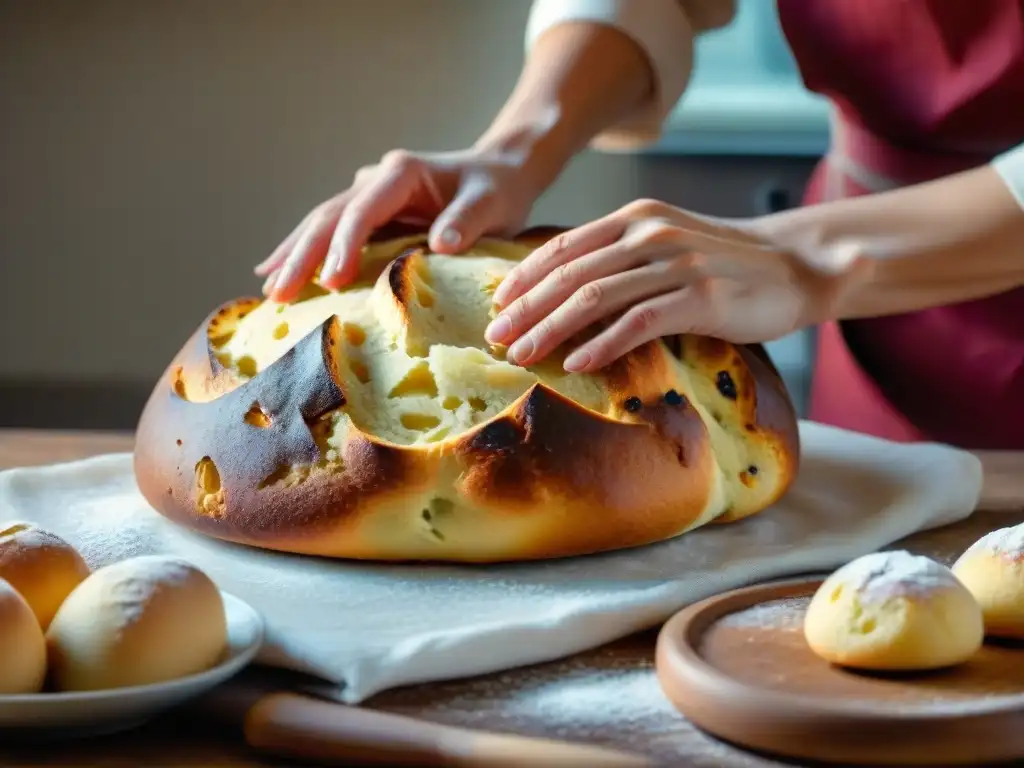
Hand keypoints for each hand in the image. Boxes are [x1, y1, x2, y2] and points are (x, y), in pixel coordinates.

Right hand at [254, 148, 535, 302]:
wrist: (500, 174)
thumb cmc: (498, 190)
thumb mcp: (492, 203)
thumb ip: (468, 220)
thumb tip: (440, 243)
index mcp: (401, 173)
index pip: (362, 210)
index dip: (343, 245)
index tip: (330, 281)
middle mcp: (376, 180)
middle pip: (329, 217)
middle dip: (301, 254)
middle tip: (278, 293)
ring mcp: (369, 195)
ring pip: (321, 223)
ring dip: (295, 254)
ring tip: (268, 285)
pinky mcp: (371, 215)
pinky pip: (332, 233)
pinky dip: (306, 253)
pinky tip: (279, 271)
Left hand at [485, 199, 865, 372]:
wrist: (794, 266)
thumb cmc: (721, 263)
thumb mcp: (664, 245)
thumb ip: (618, 257)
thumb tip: (560, 289)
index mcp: (634, 217)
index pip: (563, 246)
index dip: (524, 277)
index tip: (497, 306)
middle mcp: (649, 232)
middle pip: (570, 272)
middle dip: (526, 307)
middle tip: (496, 338)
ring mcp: (675, 263)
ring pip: (595, 296)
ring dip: (551, 329)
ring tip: (523, 355)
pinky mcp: (700, 296)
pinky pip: (639, 321)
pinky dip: (603, 344)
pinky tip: (577, 363)